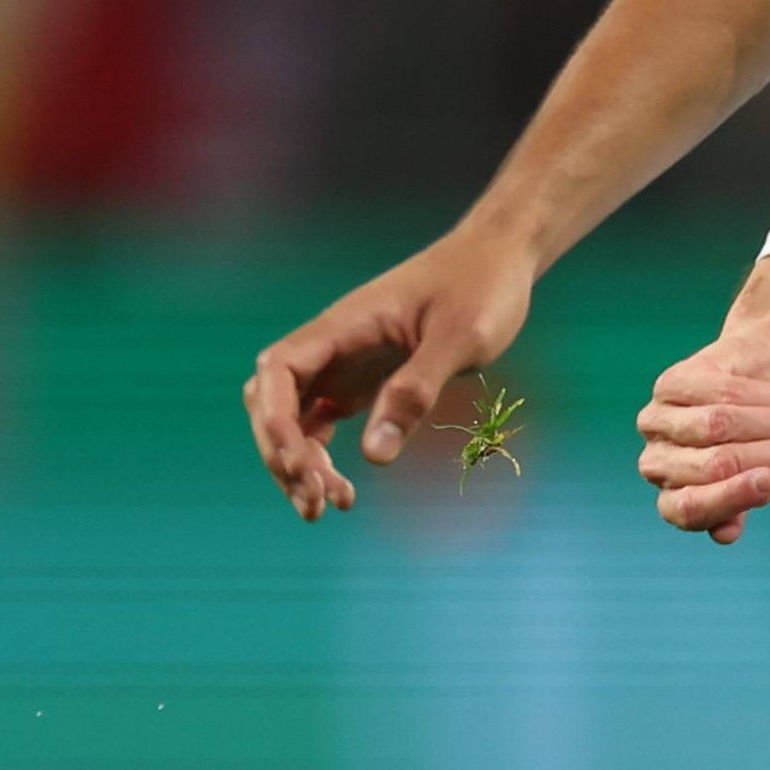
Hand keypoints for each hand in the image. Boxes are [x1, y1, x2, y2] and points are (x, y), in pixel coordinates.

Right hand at [244, 224, 538, 520]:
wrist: (497, 261)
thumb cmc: (482, 289)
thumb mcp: (461, 338)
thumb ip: (416, 390)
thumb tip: (374, 457)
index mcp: (344, 325)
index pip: (278, 371)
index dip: (274, 420)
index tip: (297, 464)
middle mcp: (332, 345)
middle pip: (272, 401)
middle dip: (283, 454)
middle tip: (318, 502)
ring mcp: (342, 364)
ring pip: (291, 418)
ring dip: (297, 463)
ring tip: (326, 508)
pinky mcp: (361, 381)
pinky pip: (319, 422)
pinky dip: (320, 457)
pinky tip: (341, 490)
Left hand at [636, 254, 769, 542]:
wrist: (769, 374)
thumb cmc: (768, 439)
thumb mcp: (767, 475)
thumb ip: (749, 499)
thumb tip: (725, 534)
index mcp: (677, 503)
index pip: (690, 509)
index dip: (731, 497)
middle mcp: (658, 464)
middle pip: (714, 464)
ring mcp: (659, 423)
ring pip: (717, 426)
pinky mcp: (671, 385)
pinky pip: (719, 392)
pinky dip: (762, 395)